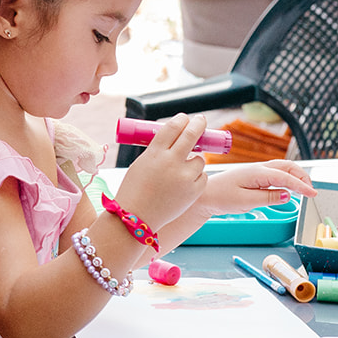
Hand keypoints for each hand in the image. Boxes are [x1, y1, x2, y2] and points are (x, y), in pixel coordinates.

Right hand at [112, 113, 212, 229]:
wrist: (136, 219)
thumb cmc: (135, 190)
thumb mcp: (141, 165)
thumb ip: (158, 151)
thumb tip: (178, 138)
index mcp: (154, 153)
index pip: (173, 127)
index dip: (181, 120)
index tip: (185, 118)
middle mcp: (170, 162)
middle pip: (191, 135)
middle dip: (198, 124)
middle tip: (201, 120)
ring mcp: (184, 177)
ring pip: (200, 159)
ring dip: (194, 159)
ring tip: (182, 170)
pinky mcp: (193, 191)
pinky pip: (202, 177)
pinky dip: (196, 177)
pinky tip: (184, 184)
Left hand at [194, 160, 315, 216]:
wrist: (205, 195)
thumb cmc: (221, 198)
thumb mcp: (245, 202)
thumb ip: (268, 198)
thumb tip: (287, 195)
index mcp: (256, 173)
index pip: (285, 177)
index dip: (301, 186)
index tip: (313, 194)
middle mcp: (258, 168)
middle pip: (287, 167)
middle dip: (302, 177)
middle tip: (312, 191)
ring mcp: (256, 171)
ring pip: (282, 168)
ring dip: (296, 176)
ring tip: (304, 189)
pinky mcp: (254, 176)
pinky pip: (275, 173)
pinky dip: (286, 178)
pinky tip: (290, 187)